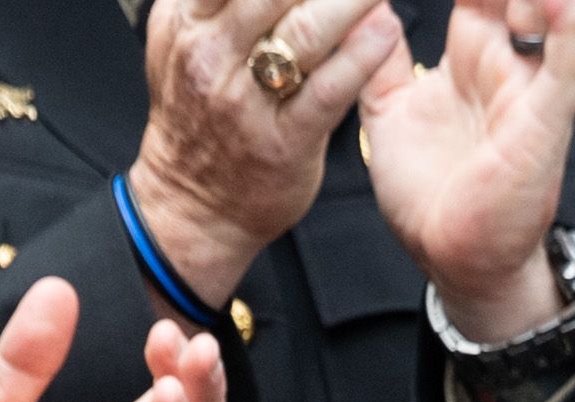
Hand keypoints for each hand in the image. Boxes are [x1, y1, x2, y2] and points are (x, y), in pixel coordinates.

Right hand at [131, 0, 406, 309]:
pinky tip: (388, 28)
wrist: (192, 206)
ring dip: (351, 0)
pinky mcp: (283, 141)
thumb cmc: (203, 118)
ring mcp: (245, 99)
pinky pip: (328, 89)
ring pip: (303, 30)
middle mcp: (211, 52)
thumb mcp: (189, 40)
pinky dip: (362, 53)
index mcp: (186, 17)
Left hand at [366, 0, 574, 343]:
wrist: (454, 261)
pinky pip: (565, 65)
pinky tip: (553, 2)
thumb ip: (379, 62)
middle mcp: (504, 63)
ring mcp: (528, 88)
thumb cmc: (431, 196)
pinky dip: (563, 28)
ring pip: (545, 11)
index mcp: (468, 55)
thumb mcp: (387, 113)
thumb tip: (365, 11)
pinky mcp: (545, 122)